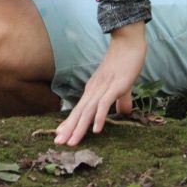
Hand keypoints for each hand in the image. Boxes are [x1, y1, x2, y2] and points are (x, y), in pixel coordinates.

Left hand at [54, 21, 145, 145]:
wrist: (128, 43)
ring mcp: (103, 88)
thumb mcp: (122, 87)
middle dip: (69, 129)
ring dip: (80, 127)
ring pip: (87, 111)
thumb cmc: (124, 63)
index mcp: (92, 90)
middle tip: (58, 143)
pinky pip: (104, 104)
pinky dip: (99, 117)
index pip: (78, 110)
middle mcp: (93, 90)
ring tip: (72, 142)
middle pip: (79, 113)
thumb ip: (121, 100)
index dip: (69, 123)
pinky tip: (96, 130)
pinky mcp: (115, 86)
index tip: (60, 136)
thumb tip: (124, 112)